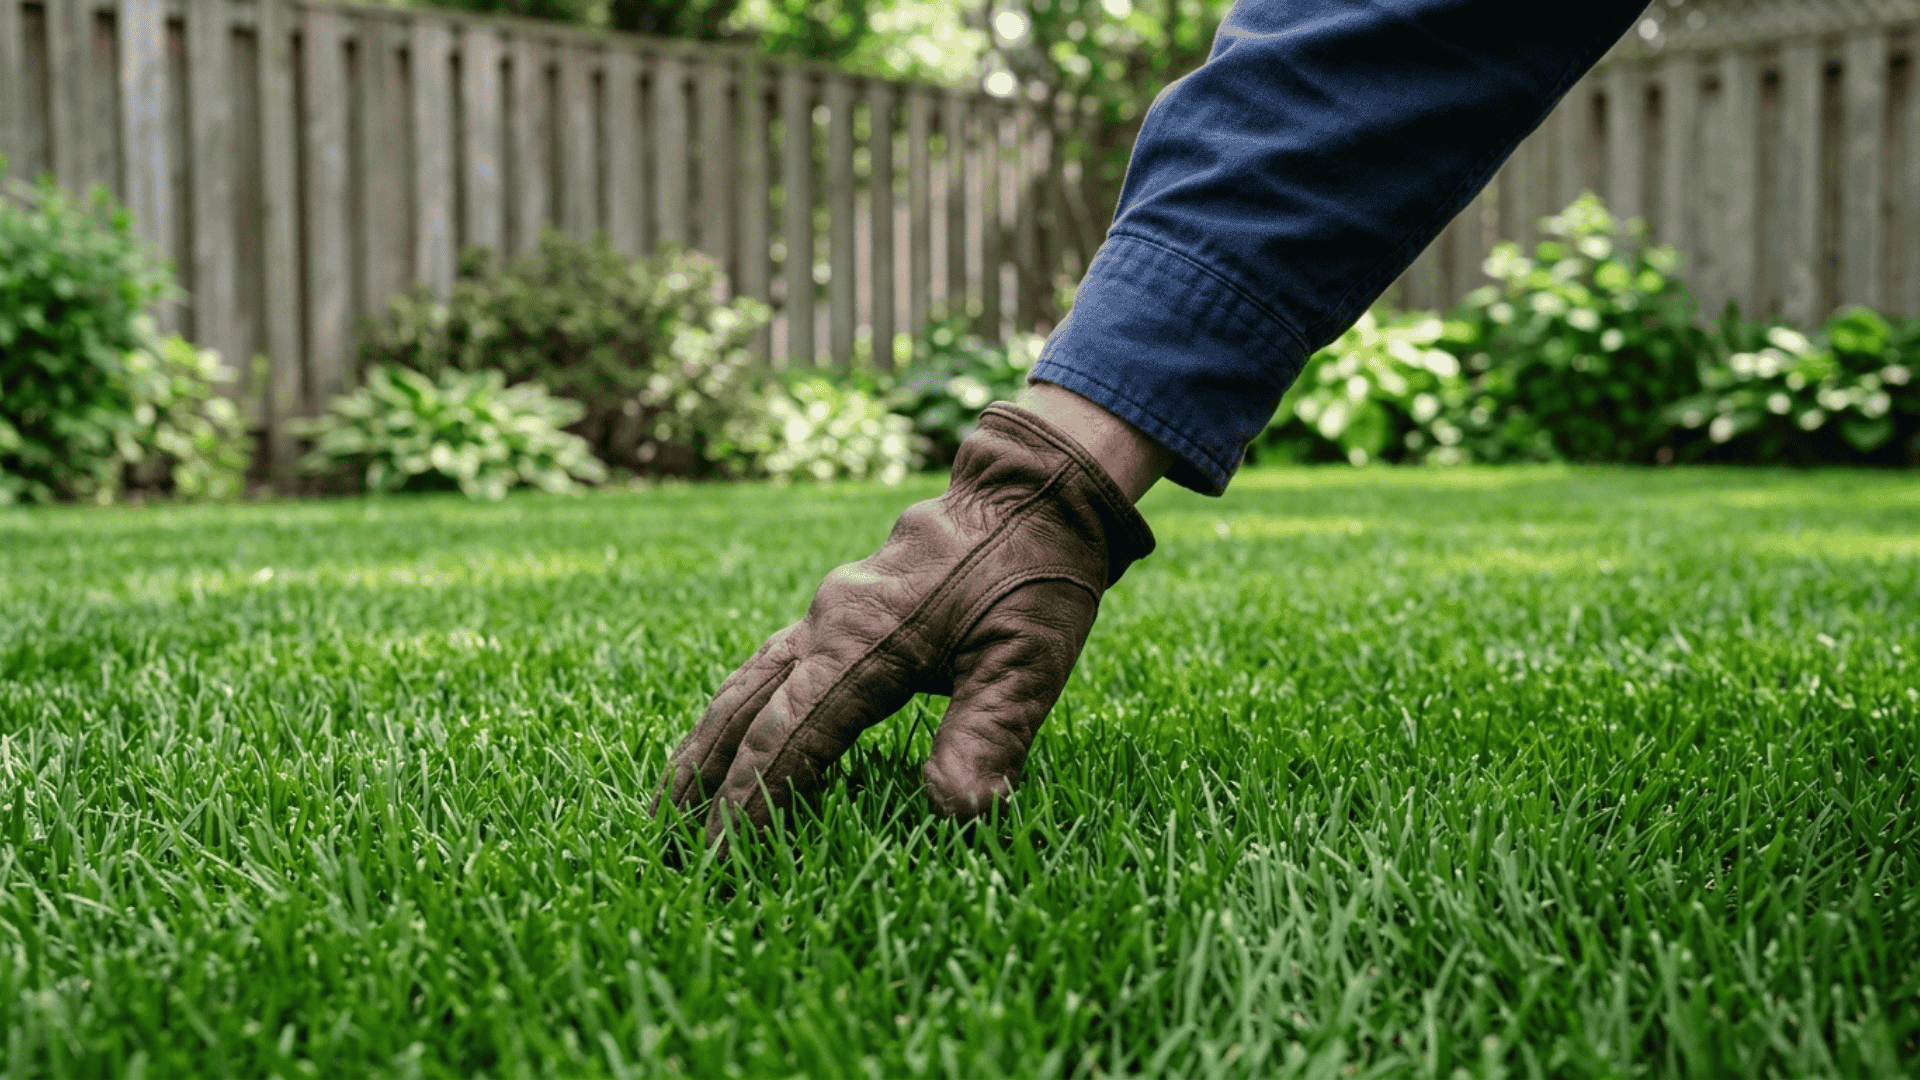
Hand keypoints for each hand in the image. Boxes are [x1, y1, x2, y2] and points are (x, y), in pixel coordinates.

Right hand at [659, 398, 1160, 842]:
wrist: (1033, 491)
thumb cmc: (1036, 579)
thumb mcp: (1029, 661)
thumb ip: (989, 734)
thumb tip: (958, 814)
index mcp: (865, 641)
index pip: (789, 736)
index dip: (752, 803)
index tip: (720, 859)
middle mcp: (828, 623)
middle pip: (744, 711)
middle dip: (704, 782)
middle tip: (665, 846)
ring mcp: (827, 611)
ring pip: (746, 684)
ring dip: (708, 744)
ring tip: (671, 801)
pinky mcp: (841, 608)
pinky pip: (769, 664)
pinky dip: (740, 708)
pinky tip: (733, 732)